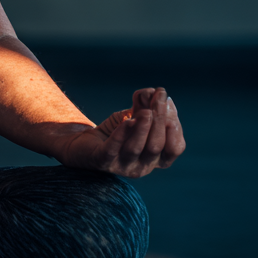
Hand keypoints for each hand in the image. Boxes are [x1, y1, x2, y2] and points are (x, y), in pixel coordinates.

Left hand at [59, 87, 184, 177]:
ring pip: (137, 148)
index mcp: (156, 159)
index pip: (174, 147)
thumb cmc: (114, 131)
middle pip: (157, 145)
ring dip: (143, 127)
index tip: (167, 101)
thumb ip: (145, 105)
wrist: (83, 143)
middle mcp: (143, 167)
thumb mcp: (133, 116)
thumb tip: (154, 91)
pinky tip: (127, 120)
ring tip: (145, 111)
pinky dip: (121, 134)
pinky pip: (113, 148)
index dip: (174, 126)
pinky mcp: (102, 161)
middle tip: (158, 97)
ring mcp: (123, 166)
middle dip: (159, 120)